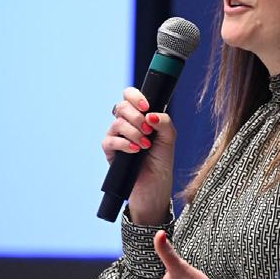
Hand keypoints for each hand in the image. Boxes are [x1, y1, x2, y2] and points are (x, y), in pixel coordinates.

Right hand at [104, 87, 175, 224]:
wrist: (155, 183)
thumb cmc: (161, 159)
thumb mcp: (169, 137)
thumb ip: (164, 121)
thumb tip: (150, 114)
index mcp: (140, 115)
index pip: (129, 95)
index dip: (135, 96)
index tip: (146, 106)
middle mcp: (126, 123)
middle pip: (122, 106)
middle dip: (136, 117)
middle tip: (148, 130)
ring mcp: (116, 136)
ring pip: (117, 123)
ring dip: (133, 132)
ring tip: (146, 145)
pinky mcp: (110, 151)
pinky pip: (110, 141)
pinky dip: (124, 144)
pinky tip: (135, 150)